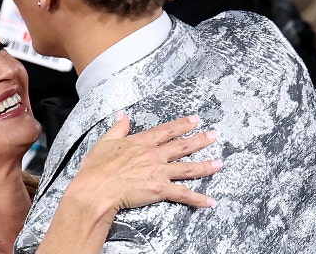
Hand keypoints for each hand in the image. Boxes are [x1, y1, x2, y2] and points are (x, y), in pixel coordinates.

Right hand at [70, 111, 221, 214]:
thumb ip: (118, 128)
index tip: (195, 119)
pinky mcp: (160, 189)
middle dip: (201, 139)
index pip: (167, 130)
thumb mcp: (105, 142)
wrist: (96, 189)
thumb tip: (122, 115)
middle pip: (183, 146)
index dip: (183, 124)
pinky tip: (209, 202)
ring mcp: (159, 172)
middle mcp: (154, 155)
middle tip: (215, 135)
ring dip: (205, 166)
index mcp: (141, 142)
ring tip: (219, 163)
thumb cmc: (96, 168)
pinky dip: (197, 199)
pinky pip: (183, 194)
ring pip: (188, 168)